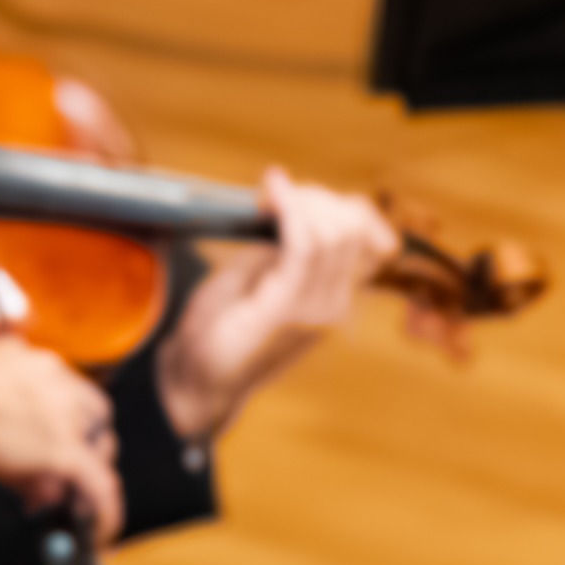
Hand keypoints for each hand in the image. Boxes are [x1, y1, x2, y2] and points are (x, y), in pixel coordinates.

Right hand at [0, 336, 124, 541]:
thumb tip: (2, 445)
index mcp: (26, 358)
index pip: (65, 389)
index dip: (66, 421)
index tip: (55, 441)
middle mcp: (53, 378)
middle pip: (91, 416)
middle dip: (83, 446)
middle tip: (63, 476)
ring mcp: (61, 415)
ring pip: (96, 448)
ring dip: (85, 475)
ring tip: (67, 502)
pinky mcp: (63, 451)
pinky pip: (99, 483)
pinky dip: (104, 509)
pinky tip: (102, 529)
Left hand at [146, 173, 395, 443]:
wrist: (198, 376)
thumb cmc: (224, 324)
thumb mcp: (263, 272)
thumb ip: (289, 242)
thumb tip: (300, 201)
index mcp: (336, 293)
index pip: (365, 231)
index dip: (335, 201)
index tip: (292, 193)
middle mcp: (336, 303)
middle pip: (349, 225)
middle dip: (313, 197)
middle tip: (272, 195)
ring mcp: (317, 309)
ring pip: (331, 231)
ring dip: (298, 200)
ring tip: (266, 197)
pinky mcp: (287, 309)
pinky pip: (305, 245)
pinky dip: (289, 207)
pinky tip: (273, 189)